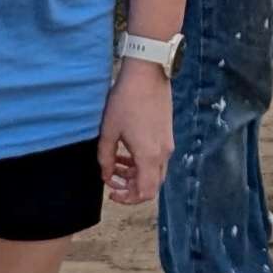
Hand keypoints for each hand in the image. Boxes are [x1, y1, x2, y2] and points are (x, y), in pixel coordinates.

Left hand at [99, 60, 173, 203]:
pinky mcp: (167, 133)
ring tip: (115, 165)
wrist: (147, 73)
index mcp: (149, 156)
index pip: (145, 192)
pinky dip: (142, 162)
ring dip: (135, 174)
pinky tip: (126, 152)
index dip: (128, 199)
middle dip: (131, 188)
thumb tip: (105, 175)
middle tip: (113, 182)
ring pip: (154, 171)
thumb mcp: (109, 131)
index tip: (112, 193)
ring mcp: (167, 143)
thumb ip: (105, 158)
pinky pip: (157, 158)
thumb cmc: (126, 101)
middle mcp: (163, 153)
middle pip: (152, 185)